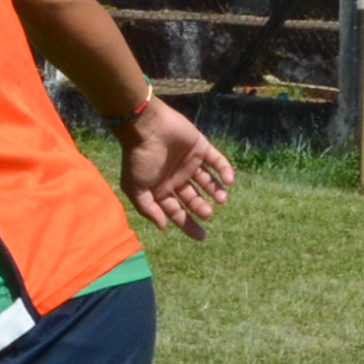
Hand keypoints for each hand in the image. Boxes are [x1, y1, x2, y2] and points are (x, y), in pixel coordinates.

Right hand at [117, 97, 234, 238]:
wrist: (147, 127)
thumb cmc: (138, 159)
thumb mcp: (136, 189)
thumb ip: (148, 209)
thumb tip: (163, 226)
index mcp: (161, 189)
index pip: (176, 211)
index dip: (188, 224)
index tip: (202, 237)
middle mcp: (176, 178)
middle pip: (193, 198)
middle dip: (201, 208)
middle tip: (208, 212)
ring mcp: (190, 163)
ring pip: (207, 181)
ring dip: (215, 191)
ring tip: (220, 199)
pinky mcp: (201, 148)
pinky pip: (217, 161)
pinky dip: (225, 171)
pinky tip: (228, 181)